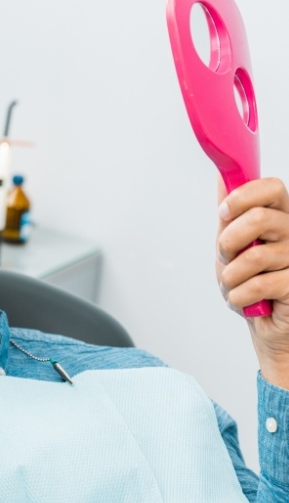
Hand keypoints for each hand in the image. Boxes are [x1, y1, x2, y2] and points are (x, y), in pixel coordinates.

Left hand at [216, 177, 288, 388]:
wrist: (264, 326)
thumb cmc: (249, 281)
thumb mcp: (232, 244)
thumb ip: (230, 214)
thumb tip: (222, 177)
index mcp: (280, 217)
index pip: (272, 187)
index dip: (243, 197)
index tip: (223, 214)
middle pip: (259, 218)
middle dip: (228, 241)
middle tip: (225, 257)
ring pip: (255, 255)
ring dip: (230, 276)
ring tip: (233, 285)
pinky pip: (259, 285)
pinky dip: (239, 296)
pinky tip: (243, 301)